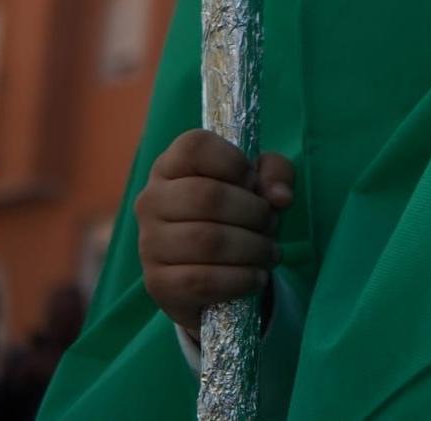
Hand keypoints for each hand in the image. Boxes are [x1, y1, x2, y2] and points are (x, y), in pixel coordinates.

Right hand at [134, 131, 291, 338]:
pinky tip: (256, 277)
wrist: (211, 275)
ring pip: (208, 241)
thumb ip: (276, 173)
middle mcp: (152, 200)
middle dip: (255, 212)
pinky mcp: (157, 283)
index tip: (253, 182)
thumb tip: (280, 196)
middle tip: (271, 224)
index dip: (235, 162)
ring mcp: (149, 243)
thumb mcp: (261, 184)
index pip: (195, 146)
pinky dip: (241, 279)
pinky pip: (202, 280)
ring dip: (253, 248)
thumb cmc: (236, 215)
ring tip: (268, 251)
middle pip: (207, 196)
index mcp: (172, 166)